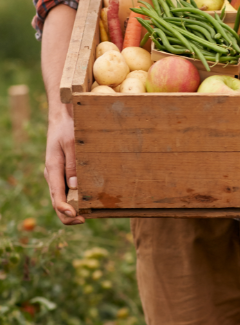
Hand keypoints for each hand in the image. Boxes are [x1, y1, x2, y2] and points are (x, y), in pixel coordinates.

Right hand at [44, 108, 84, 225]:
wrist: (62, 118)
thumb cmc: (67, 128)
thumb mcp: (72, 144)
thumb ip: (73, 165)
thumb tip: (75, 187)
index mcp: (53, 169)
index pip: (56, 197)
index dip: (66, 210)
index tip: (78, 217)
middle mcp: (52, 175)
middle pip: (57, 202)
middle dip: (69, 215)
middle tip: (85, 220)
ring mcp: (56, 174)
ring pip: (61, 197)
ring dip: (72, 208)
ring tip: (88, 214)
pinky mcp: (62, 171)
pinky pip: (65, 189)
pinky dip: (73, 198)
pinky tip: (86, 201)